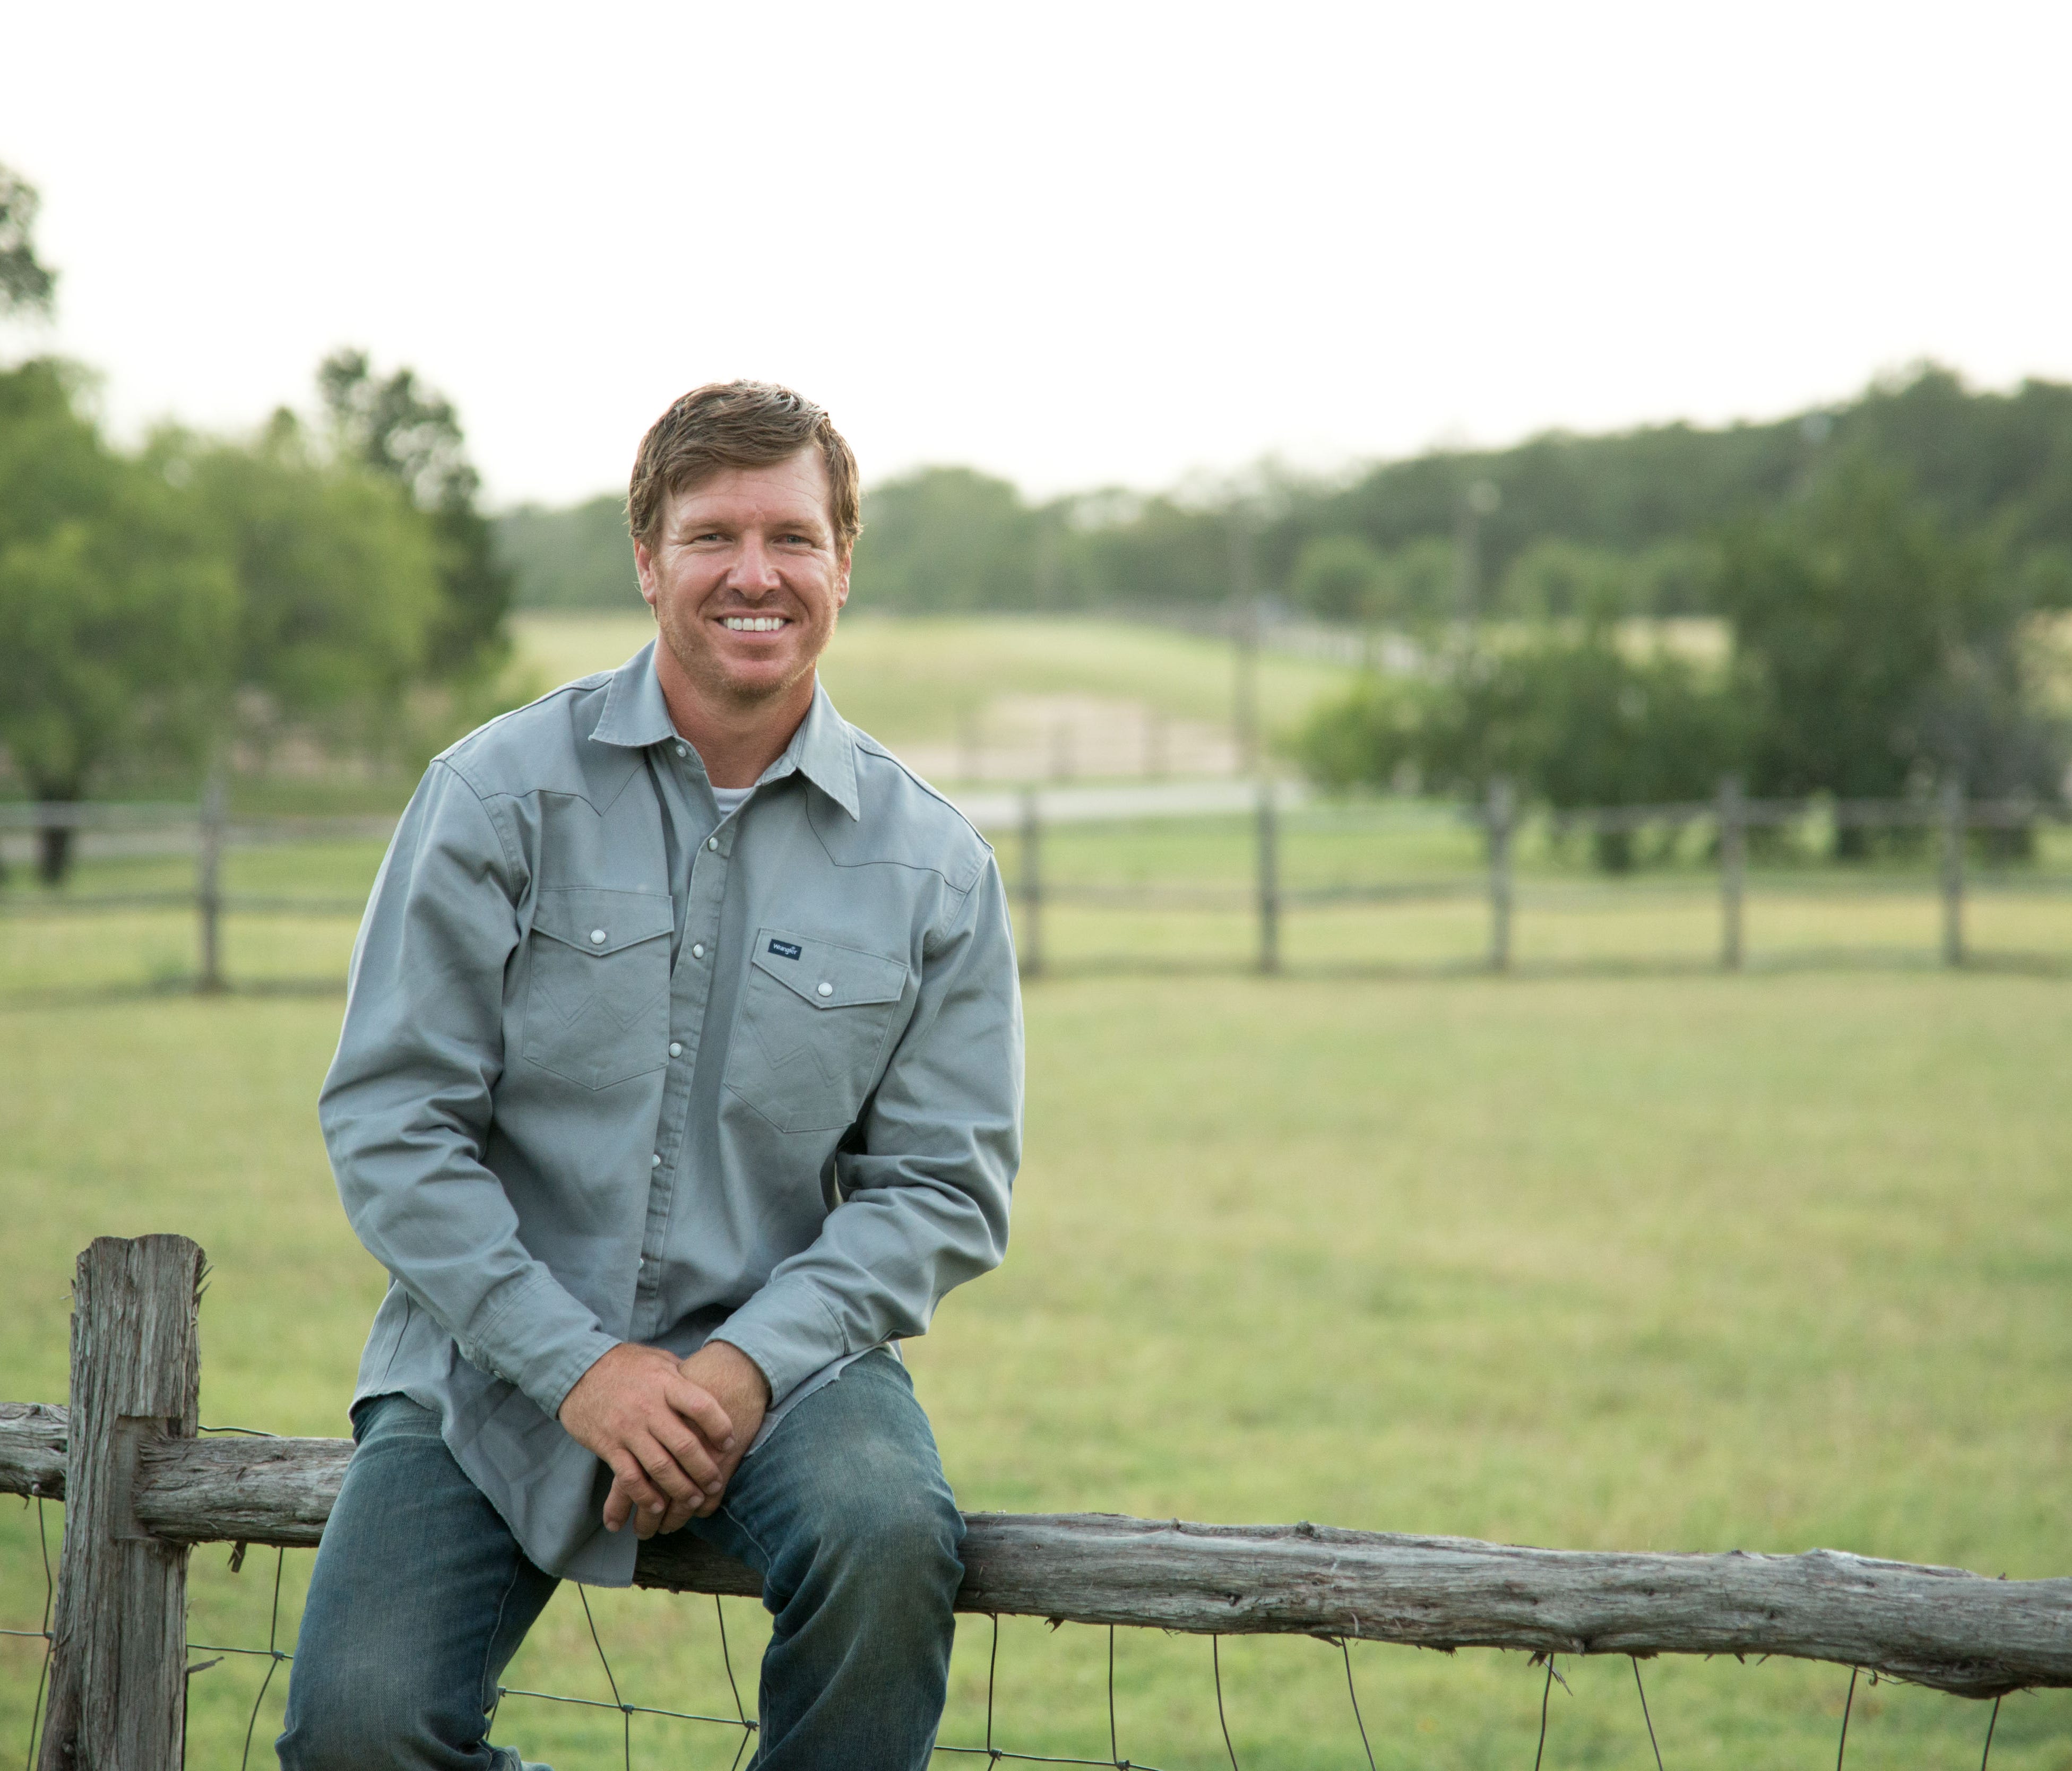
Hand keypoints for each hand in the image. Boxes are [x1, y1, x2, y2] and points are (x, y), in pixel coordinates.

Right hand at [602, 1340, 769, 1530]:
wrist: (577, 1369)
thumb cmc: (625, 1364)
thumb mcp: (659, 1359)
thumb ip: (683, 1375)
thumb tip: (713, 1386)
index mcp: (666, 1383)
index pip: (702, 1407)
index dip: (720, 1427)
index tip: (729, 1443)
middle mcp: (649, 1408)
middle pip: (685, 1444)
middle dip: (705, 1469)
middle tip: (715, 1483)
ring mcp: (627, 1429)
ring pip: (661, 1467)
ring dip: (681, 1489)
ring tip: (694, 1501)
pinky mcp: (608, 1446)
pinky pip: (630, 1478)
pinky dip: (645, 1496)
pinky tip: (658, 1505)